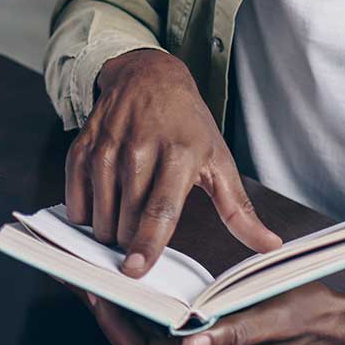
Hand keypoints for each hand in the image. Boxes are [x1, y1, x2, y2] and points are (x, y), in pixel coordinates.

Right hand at [66, 48, 279, 274]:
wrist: (149, 77)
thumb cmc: (188, 124)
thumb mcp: (220, 161)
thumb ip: (240, 211)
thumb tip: (269, 246)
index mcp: (179, 154)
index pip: (160, 209)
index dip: (147, 242)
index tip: (137, 268)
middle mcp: (139, 149)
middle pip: (126, 220)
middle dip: (132, 240)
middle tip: (143, 232)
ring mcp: (107, 147)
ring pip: (100, 216)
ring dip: (110, 230)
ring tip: (126, 215)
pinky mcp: (83, 147)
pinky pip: (75, 200)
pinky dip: (87, 213)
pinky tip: (103, 204)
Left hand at [85, 284, 344, 344]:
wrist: (336, 321)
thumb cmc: (305, 316)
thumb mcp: (272, 319)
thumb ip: (233, 336)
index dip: (112, 325)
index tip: (93, 291)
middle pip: (134, 339)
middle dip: (105, 309)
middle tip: (81, 272)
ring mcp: (201, 341)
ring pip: (146, 328)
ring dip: (122, 302)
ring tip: (99, 267)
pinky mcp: (208, 326)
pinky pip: (164, 316)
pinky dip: (145, 295)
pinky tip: (137, 270)